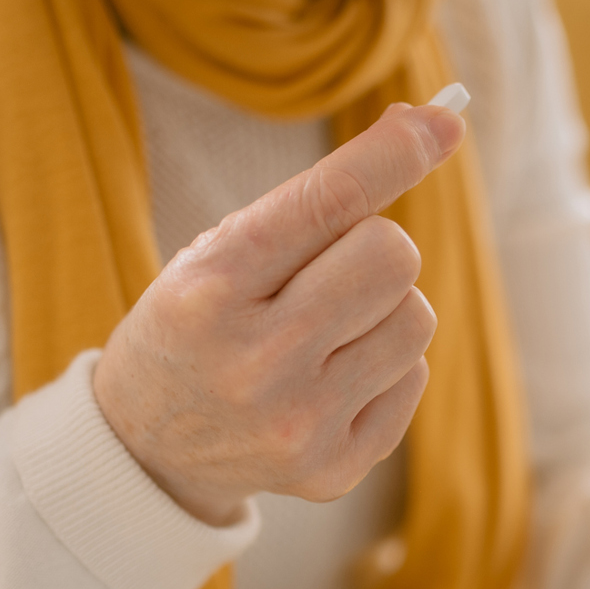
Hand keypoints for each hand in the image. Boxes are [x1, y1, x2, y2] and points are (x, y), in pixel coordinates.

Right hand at [91, 102, 463, 525]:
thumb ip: (315, 197)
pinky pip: (415, 377)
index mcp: (211, 291)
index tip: (443, 121)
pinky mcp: (334, 467)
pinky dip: (383, 366)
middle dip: (375, 247)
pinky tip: (327, 380)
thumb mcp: (217, 253)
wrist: (147, 449)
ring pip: (417, 318)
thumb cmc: (197, 325)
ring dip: (384, 310)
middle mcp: (255, 362)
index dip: (392, 155)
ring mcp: (299, 424)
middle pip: (392, 257)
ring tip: (325, 331)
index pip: (328, 203)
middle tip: (328, 270)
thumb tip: (433, 126)